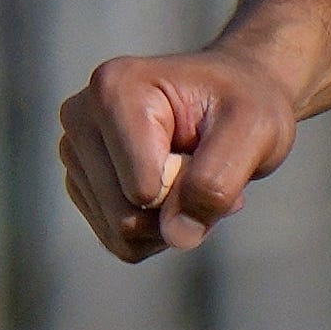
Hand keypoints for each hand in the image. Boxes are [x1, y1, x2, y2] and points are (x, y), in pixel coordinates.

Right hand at [57, 42, 299, 263]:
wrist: (234, 95)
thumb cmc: (246, 105)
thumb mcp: (255, 132)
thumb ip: (215, 183)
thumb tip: (176, 237)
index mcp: (114, 89)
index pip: (144, 189)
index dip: (190, 187)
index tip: (211, 145)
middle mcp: (80, 117)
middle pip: (125, 217)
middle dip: (177, 209)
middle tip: (203, 164)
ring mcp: (75, 151)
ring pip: (119, 233)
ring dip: (167, 220)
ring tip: (187, 172)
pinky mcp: (81, 181)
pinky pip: (116, 239)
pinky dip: (153, 229)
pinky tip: (169, 188)